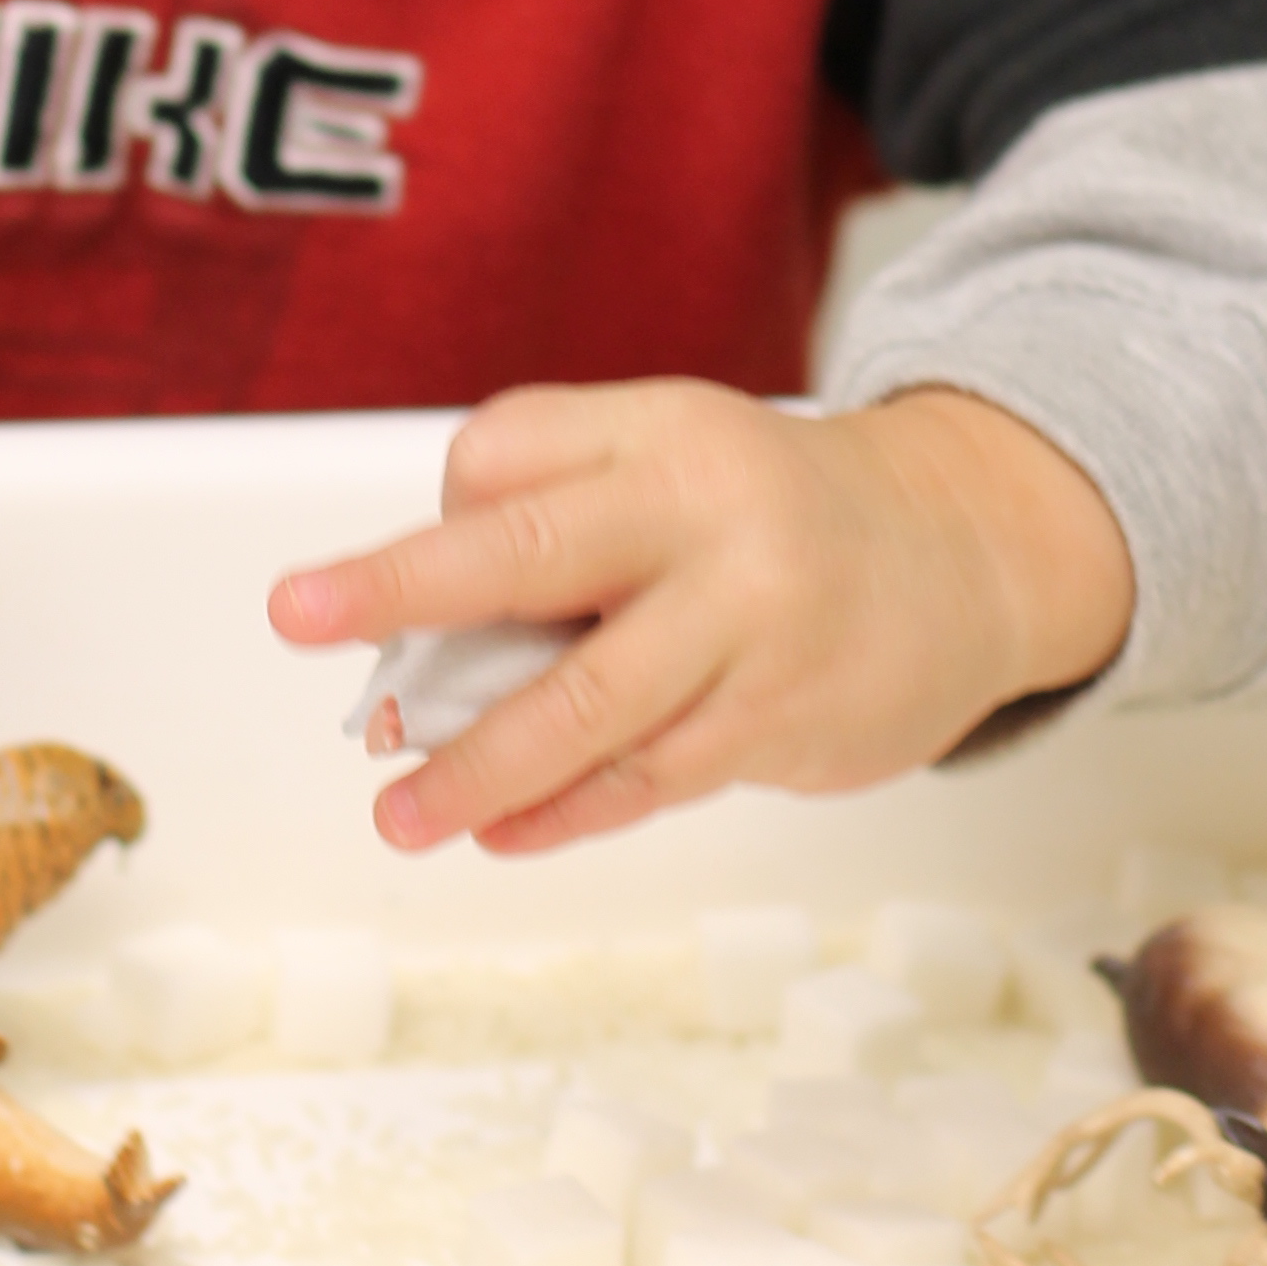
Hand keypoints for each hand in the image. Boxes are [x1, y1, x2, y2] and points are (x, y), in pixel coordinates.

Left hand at [267, 378, 1133, 858]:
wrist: (964, 552)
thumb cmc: (773, 511)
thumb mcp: (671, 457)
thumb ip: (554, 516)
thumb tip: (417, 645)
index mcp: (660, 433)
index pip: (504, 457)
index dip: (433, 524)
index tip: (372, 591)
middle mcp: (704, 517)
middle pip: (534, 554)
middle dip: (407, 588)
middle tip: (302, 614)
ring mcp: (749, 624)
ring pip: (587, 704)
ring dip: (480, 764)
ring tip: (400, 810)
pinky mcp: (780, 719)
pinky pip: (649, 777)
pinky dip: (566, 811)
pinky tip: (504, 832)